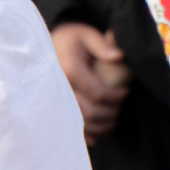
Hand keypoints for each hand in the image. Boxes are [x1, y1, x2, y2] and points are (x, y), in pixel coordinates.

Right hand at [51, 23, 130, 144]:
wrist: (43, 45)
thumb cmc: (70, 39)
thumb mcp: (86, 34)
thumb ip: (103, 45)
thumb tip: (119, 57)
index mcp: (70, 70)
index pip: (98, 93)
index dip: (116, 97)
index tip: (126, 92)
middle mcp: (59, 88)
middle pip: (90, 112)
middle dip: (111, 113)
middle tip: (120, 106)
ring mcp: (54, 101)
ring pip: (81, 124)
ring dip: (101, 126)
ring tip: (113, 119)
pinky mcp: (52, 108)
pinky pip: (69, 128)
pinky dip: (85, 135)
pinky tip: (97, 135)